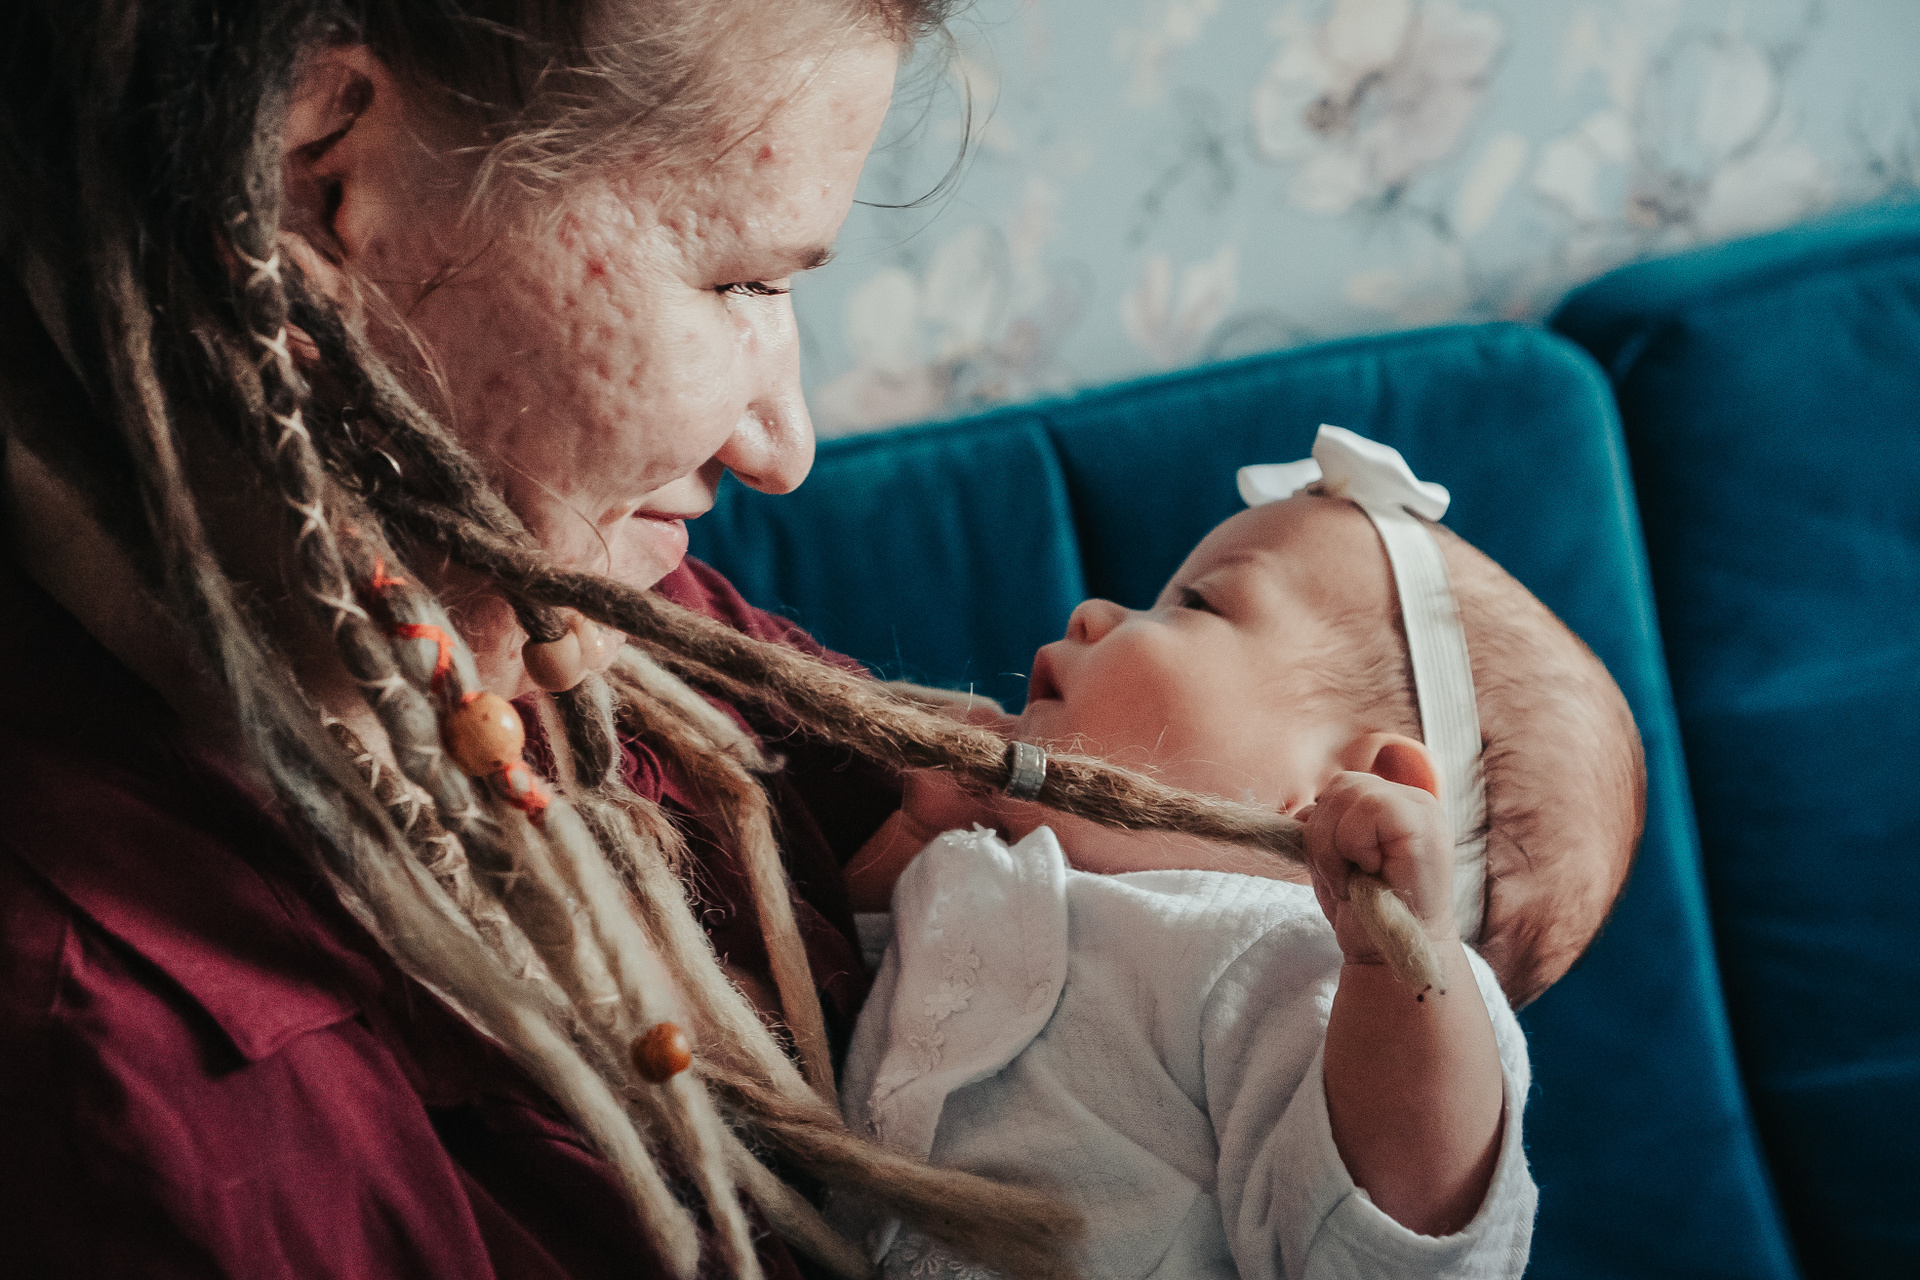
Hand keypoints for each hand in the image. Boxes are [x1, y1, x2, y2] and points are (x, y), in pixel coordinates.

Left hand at [1301, 771, 1456, 963]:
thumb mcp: (1335, 858)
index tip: (1335, 867)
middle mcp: (1412, 801)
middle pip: (1341, 786)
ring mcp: (1422, 810)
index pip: (1340, 788)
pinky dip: (1354, 844)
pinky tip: (1370, 873)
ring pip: (1350, 793)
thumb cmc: (1365, 911)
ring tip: (1355, 878)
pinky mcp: (1424, 824)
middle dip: (1323, 836)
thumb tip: (1300, 812)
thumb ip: (1325, 827)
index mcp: (1394, 805)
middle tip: (1343, 878)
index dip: (1322, 824)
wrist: (1390, 954)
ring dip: (1335, 844)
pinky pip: (1370, 808)